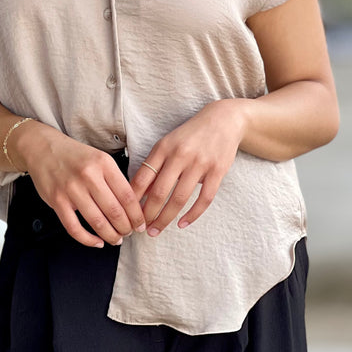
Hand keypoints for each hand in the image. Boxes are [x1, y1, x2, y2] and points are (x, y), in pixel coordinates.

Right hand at [15, 123, 145, 247]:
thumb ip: (114, 179)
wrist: (43, 148)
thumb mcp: (100, 158)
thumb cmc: (75, 156)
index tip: (140, 224)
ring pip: (97, 222)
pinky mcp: (57, 201)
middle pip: (114, 211)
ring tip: (116, 239)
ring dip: (110, 235)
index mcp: (104, 163)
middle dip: (125, 228)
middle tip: (129, 233)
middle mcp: (88, 175)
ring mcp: (71, 189)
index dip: (137, 215)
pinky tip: (97, 242)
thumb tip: (132, 207)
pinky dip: (88, 240)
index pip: (127, 195)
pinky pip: (74, 228)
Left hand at [130, 100, 245, 236]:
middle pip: (160, 192)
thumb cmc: (191, 134)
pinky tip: (182, 224)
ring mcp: (200, 163)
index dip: (133, 198)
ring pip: (179, 198)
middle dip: (148, 214)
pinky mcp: (217, 171)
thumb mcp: (168, 143)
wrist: (223, 120)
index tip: (128, 213)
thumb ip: (155, 165)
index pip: (143, 177)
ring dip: (165, 218)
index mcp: (164, 147)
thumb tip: (141, 193)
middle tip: (140, 229)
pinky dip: (192, 215)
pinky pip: (204, 199)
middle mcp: (180, 155)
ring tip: (156, 230)